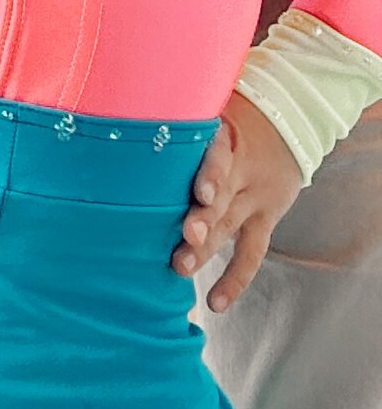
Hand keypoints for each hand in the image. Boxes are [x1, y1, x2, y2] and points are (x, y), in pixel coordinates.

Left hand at [175, 92, 302, 311]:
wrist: (290, 121)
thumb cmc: (232, 114)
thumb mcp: (211, 104)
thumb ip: (178, 115)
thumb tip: (119, 105)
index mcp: (226, 136)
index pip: (221, 154)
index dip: (212, 173)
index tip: (202, 192)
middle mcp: (243, 169)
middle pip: (223, 196)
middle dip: (203, 218)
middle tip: (185, 236)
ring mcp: (255, 197)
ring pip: (231, 225)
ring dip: (207, 248)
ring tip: (181, 268)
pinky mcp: (266, 218)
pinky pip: (253, 253)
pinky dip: (235, 279)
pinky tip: (216, 304)